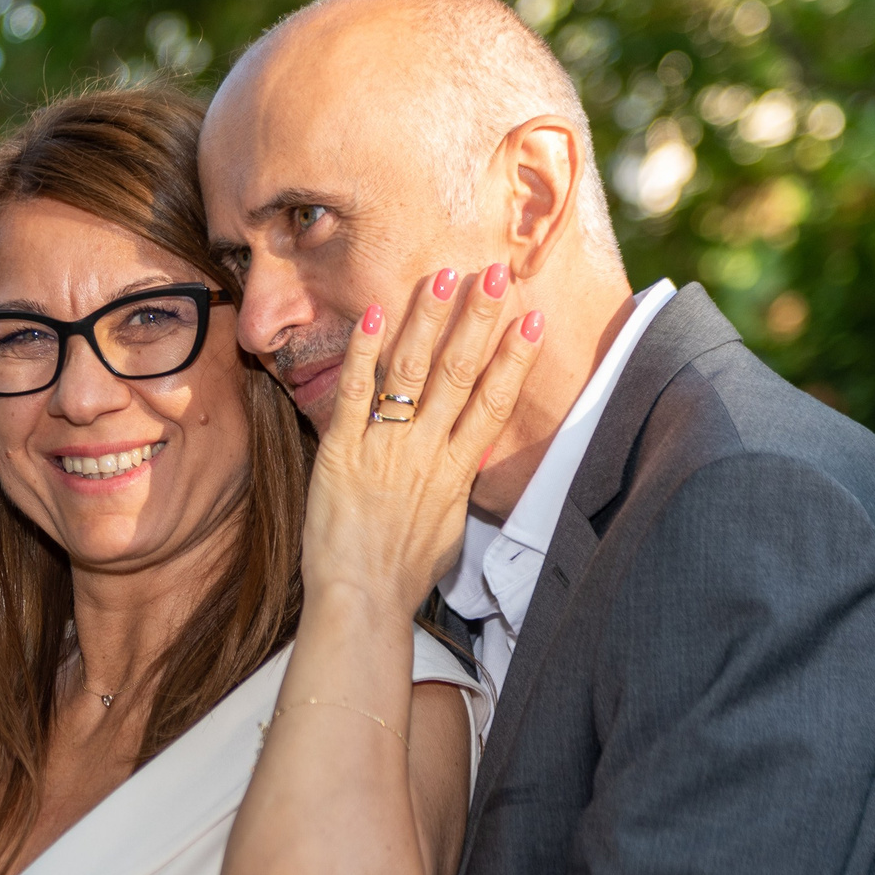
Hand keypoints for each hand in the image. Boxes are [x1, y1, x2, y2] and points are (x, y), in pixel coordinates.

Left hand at [303, 263, 543, 617]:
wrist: (361, 601)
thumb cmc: (403, 574)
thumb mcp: (449, 529)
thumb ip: (457, 486)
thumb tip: (466, 459)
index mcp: (456, 472)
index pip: (494, 403)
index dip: (515, 359)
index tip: (533, 319)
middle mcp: (426, 453)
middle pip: (460, 374)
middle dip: (478, 320)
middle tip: (493, 273)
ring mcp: (384, 449)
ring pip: (413, 373)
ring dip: (429, 321)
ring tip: (443, 276)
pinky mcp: (341, 453)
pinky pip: (354, 394)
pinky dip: (363, 354)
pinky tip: (372, 315)